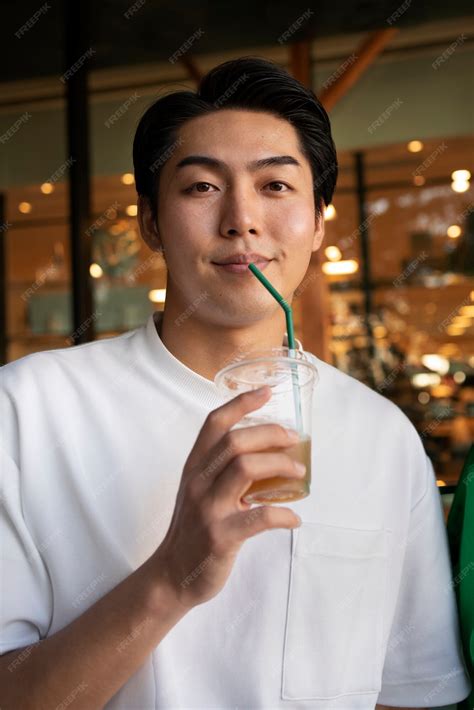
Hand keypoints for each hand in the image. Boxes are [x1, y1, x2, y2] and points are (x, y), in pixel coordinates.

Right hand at [152, 386, 303, 609]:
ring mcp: (207, 509)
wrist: (171, 575)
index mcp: (194, 467)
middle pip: (235, 441)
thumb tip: (266, 454)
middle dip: (270, 434)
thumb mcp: (198, 491)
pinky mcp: (220, 537)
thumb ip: (221, 471)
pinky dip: (283, 515)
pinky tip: (294, 518)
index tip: (267, 392)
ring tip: (299, 473)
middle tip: (294, 439)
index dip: (241, 404)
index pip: (214, 423)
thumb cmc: (192, 529)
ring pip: (245, 469)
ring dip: (279, 466)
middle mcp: (197, 482)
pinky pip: (259, 518)